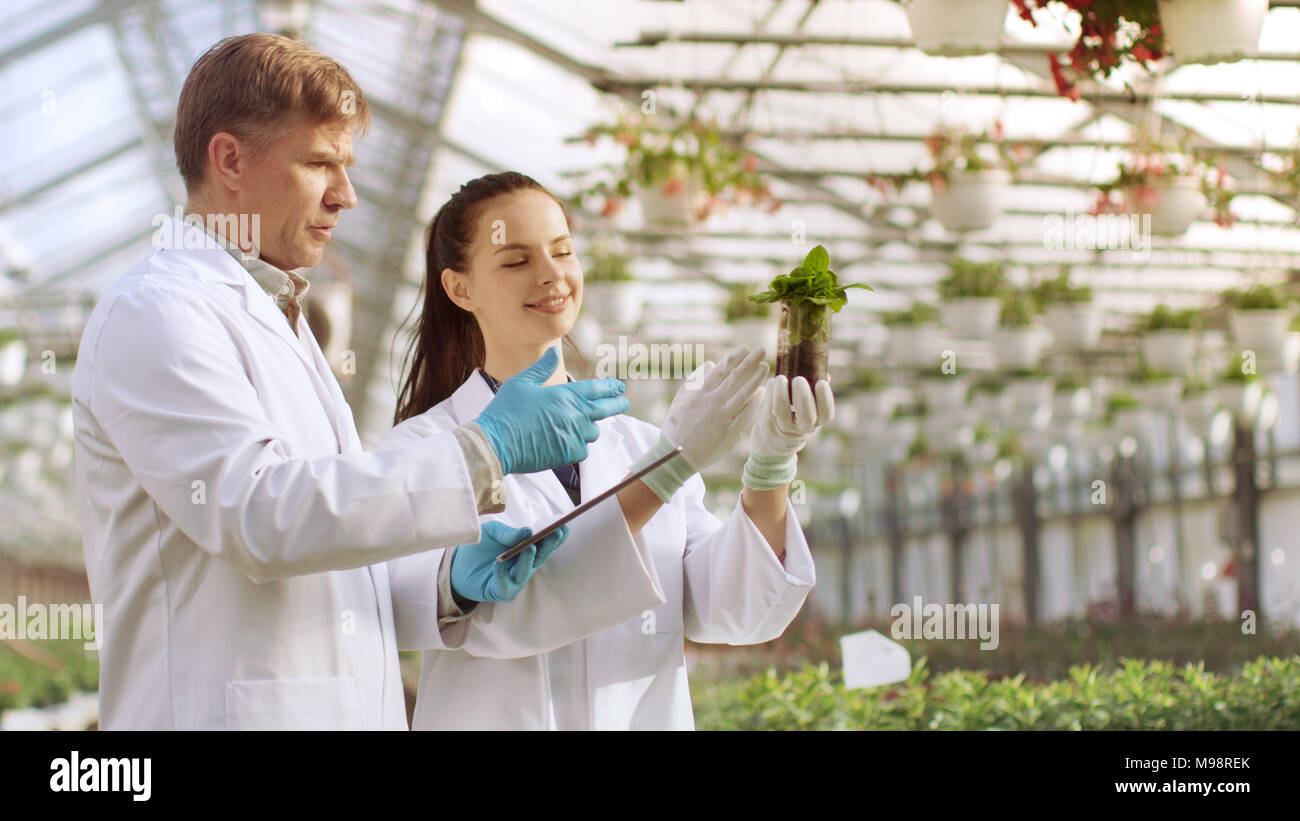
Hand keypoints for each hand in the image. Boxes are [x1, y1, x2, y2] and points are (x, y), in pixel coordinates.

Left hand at [450, 520, 567, 602]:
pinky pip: (504, 585)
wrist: (457, 564)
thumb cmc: (480, 546)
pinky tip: (497, 563)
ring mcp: (513, 579)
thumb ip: (507, 532)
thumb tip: (526, 532)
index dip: (555, 537)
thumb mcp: (491, 531)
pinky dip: (501, 574)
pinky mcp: (499, 591)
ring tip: (528, 548)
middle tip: (555, 533)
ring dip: (527, 560)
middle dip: (548, 546)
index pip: (544, 544)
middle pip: (539, 557)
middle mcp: (524, 566)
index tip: (564, 527)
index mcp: (526, 550)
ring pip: (524, 572)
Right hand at [473, 347, 627, 473]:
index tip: (620, 387)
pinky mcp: (569, 453)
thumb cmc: (506, 411)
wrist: (496, 443)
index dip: (610, 388)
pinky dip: (577, 446)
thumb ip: (542, 368)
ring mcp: (574, 435)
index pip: (596, 389)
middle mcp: (575, 414)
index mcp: (564, 394)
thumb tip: (554, 352)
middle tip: (623, 402)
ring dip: (588, 428)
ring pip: (592, 432)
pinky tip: (563, 442)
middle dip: (616, 404)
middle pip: (605, 409)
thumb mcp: (522, 383)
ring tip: (577, 427)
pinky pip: (582, 449)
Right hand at [663, 345, 769, 470]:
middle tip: (761, 350)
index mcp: (699, 392)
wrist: (675, 456)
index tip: (746, 349)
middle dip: (750, 362)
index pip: (722, 368)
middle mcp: (712, 401)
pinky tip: (762, 392)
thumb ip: (695, 381)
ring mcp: (722, 417)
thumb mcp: (679, 399)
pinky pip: (745, 414)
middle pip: (736, 377)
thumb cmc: (675, 426)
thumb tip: (711, 364)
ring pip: (743, 393)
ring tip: (765, 368)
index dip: (736, 356)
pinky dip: (754, 401)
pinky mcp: (729, 432)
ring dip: (756, 378)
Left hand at [743, 375, 833, 489]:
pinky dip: (770, 393)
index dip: (825, 399)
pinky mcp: (767, 425)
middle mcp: (802, 429)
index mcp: (817, 422)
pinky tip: (772, 382)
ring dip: (781, 394)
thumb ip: (816, 394)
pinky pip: (768, 409)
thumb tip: (825, 374)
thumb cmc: (796, 418)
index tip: (821, 382)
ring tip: (780, 378)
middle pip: (806, 417)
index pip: (827, 414)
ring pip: (783, 413)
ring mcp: (784, 428)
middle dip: (803, 396)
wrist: (774, 441)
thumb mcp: (811, 411)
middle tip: (798, 379)